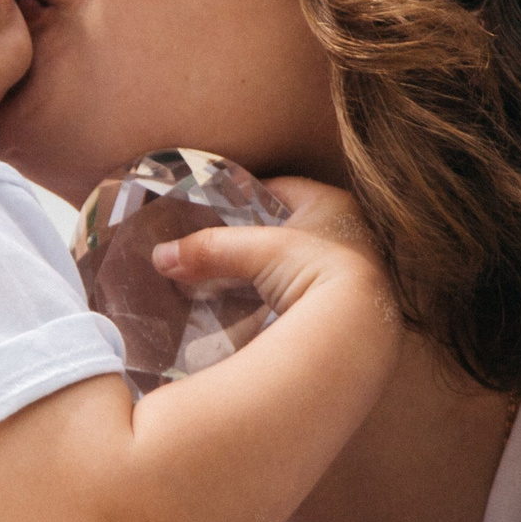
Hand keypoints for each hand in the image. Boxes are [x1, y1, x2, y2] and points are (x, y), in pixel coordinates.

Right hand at [151, 177, 395, 325]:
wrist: (358, 332)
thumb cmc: (316, 271)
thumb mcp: (258, 251)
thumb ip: (211, 249)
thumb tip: (161, 257)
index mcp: (333, 204)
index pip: (281, 189)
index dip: (247, 197)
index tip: (217, 208)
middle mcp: (348, 233)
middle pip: (287, 228)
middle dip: (254, 238)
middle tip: (219, 247)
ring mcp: (350, 272)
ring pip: (295, 263)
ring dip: (268, 272)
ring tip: (231, 282)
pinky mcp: (344, 308)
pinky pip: (303, 294)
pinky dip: (280, 298)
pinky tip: (258, 311)